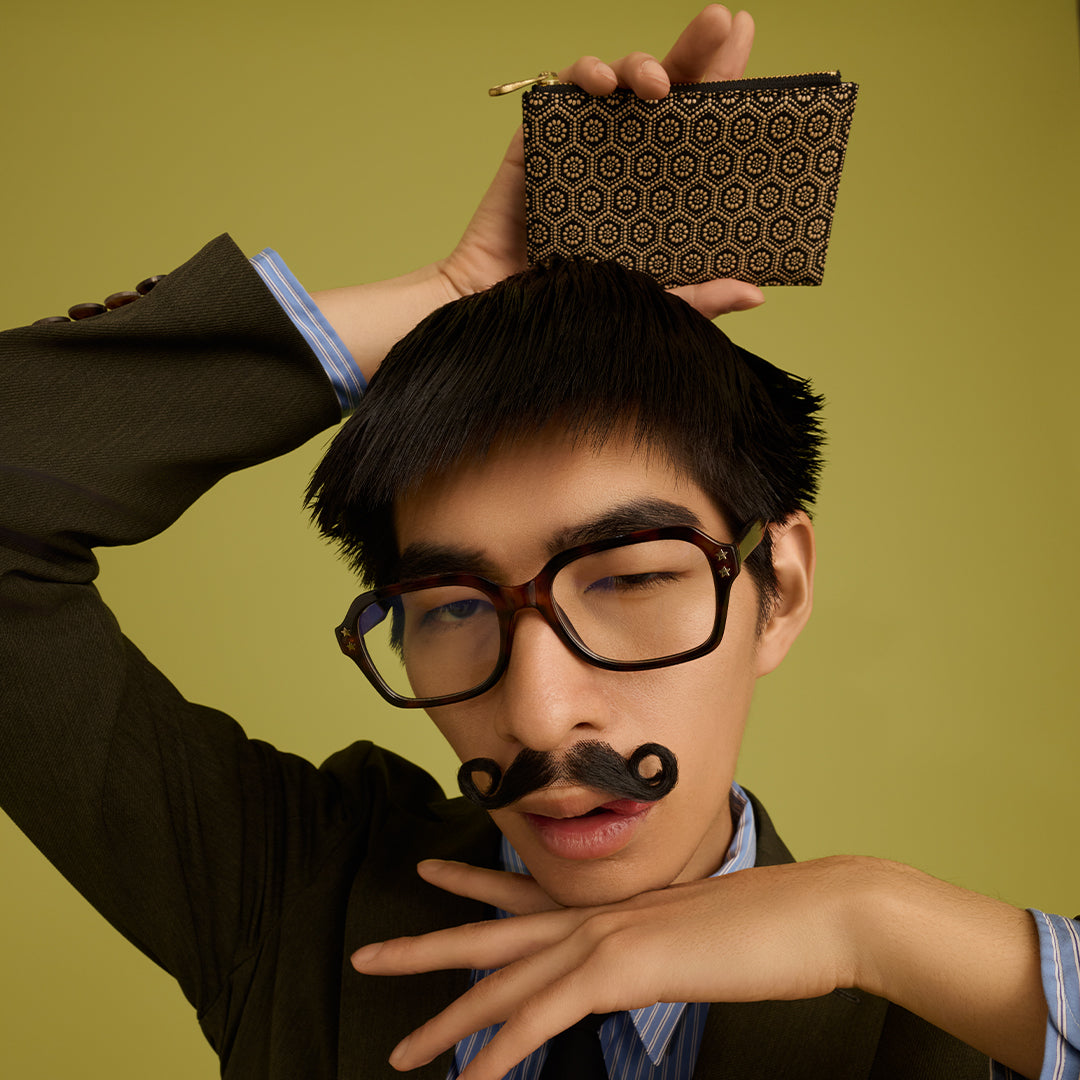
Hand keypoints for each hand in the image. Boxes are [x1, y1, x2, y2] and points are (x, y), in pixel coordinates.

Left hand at [352, 856, 1047, 1079]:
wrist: (817, 912)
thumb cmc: (770, 928)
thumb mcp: (698, 938)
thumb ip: (657, 946)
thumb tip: (639, 963)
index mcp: (612, 907)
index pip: (524, 896)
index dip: (471, 885)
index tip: (430, 870)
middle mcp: (596, 917)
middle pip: (492, 937)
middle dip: (426, 948)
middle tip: (368, 955)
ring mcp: (606, 940)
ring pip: (504, 982)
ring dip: (448, 1021)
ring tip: (400, 1050)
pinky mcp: (623, 969)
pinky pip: (543, 1017)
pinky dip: (501, 1052)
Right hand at [437, 5, 763, 321]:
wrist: (508, 320)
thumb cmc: (577, 311)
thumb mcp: (651, 304)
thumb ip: (700, 296)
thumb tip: (757, 292)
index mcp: (661, 190)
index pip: (702, 127)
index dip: (726, 83)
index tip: (747, 39)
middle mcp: (627, 161)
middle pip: (669, 89)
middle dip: (697, 49)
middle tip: (723, 25)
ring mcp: (585, 147)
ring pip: (619, 82)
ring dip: (641, 64)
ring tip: (659, 83)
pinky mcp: (540, 144)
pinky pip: (561, 92)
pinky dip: (582, 75)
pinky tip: (602, 85)